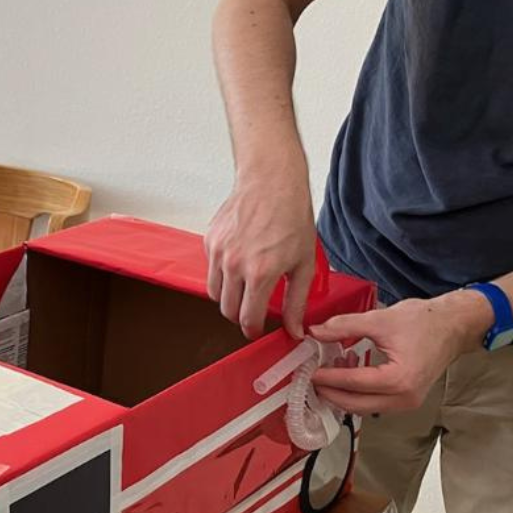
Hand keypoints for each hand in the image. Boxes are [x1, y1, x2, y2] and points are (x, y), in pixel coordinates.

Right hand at [205, 151, 316, 339]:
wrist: (272, 182)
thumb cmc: (291, 218)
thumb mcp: (303, 264)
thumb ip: (297, 302)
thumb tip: (295, 330)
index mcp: (260, 274)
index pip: (247, 319)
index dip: (253, 329)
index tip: (257, 329)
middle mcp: (235, 265)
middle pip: (227, 310)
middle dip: (240, 315)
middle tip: (253, 308)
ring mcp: (219, 252)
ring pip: (215, 293)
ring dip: (229, 296)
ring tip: (246, 285)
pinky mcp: (209, 240)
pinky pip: (210, 269)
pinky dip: (222, 273)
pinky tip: (240, 260)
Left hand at [310, 292, 492, 414]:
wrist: (454, 326)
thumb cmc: (425, 321)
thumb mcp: (380, 319)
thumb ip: (345, 327)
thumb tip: (315, 332)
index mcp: (399, 379)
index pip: (353, 383)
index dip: (327, 377)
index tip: (308, 371)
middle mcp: (404, 398)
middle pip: (355, 404)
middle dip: (330, 392)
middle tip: (309, 379)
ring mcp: (407, 403)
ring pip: (363, 407)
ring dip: (343, 395)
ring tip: (326, 374)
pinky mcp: (406, 400)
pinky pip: (374, 403)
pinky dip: (357, 394)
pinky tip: (348, 373)